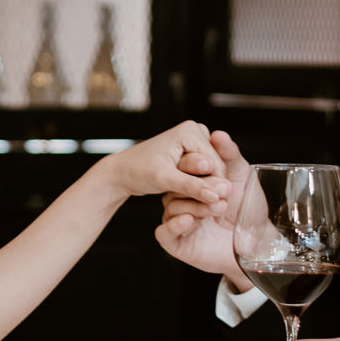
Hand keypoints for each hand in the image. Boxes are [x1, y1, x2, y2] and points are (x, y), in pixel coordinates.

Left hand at [96, 120, 231, 210]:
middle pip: (216, 165)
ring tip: (201, 204)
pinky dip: (200, 184)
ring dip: (206, 186)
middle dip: (212, 187)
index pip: (216, 163)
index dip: (217, 187)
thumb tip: (215, 196)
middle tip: (211, 209)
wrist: (122, 172)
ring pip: (212, 170)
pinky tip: (195, 197)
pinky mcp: (190, 152)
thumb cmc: (137, 171)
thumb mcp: (164, 180)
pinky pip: (204, 171)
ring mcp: (192, 141)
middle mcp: (194, 131)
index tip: (217, 206)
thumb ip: (191, 187)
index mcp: (190, 131)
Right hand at [155, 129, 250, 287]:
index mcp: (194, 184)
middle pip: (175, 187)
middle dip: (198, 186)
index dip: (195, 165)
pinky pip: (164, 232)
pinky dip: (175, 224)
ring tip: (217, 207)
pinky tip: (190, 219)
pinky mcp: (176, 243)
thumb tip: (218, 135)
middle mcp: (184, 201)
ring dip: (195, 205)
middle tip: (223, 189)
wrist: (258, 243)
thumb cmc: (249, 211)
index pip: (183, 168)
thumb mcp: (242, 177)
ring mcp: (179, 222)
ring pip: (171, 207)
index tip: (212, 166)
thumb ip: (229, 156)